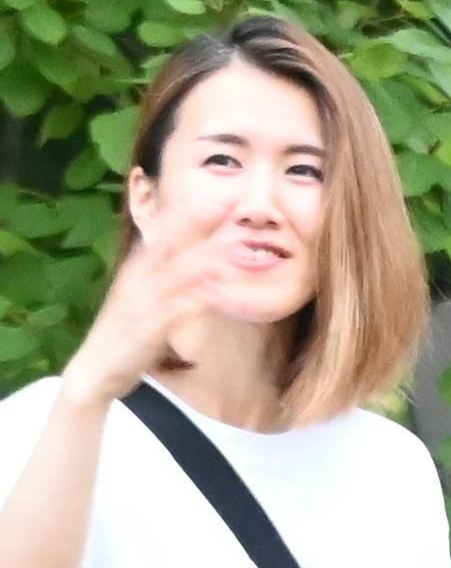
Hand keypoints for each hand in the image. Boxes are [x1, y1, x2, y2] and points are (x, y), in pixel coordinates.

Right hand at [58, 206, 237, 415]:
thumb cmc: (125, 333)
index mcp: (137, 268)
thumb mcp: (142, 298)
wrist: (95, 369)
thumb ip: (162, 279)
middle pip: (174, 244)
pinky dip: (202, 300)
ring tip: (238, 245)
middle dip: (201, 224)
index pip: (165, 234)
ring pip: (180, 272)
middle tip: (231, 205)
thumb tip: (190, 264)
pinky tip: (223, 294)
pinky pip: (180, 308)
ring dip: (210, 258)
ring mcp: (143, 300)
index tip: (219, 198)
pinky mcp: (149, 325)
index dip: (190, 214)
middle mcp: (139, 278)